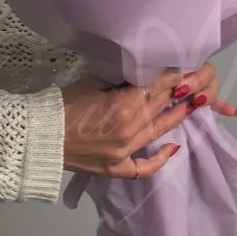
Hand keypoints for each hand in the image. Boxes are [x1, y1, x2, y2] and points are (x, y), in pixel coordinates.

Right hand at [61, 62, 236, 178]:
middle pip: (160, 107)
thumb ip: (120, 79)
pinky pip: (143, 167)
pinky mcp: (116, 168)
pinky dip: (160, 159)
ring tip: (194, 104)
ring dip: (177, 117)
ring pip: (158, 131)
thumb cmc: (63, 103)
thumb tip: (141, 72)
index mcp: (123, 105)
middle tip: (197, 80)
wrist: (39, 135)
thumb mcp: (92, 82)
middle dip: (179, 92)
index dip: (173, 77)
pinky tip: (174, 148)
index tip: (186, 67)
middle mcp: (129, 129)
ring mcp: (124, 152)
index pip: (156, 87)